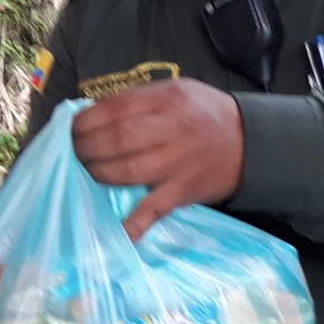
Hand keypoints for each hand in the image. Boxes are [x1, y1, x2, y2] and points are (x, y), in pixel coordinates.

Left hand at [72, 79, 245, 238]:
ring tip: (86, 171)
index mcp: (167, 101)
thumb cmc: (206, 113)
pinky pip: (154, 209)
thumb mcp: (176, 91)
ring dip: (98, 173)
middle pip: (118, 139)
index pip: (116, 109)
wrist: (251, 142)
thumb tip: (95, 114)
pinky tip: (115, 232)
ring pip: (128, 171)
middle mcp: (171, 131)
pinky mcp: (181, 191)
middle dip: (87, 147)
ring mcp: (176, 164)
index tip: (72, 128)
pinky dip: (134, 224)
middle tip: (75, 151)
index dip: (87, 120)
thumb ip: (140, 100)